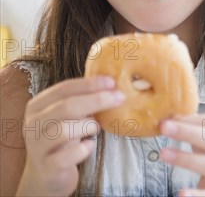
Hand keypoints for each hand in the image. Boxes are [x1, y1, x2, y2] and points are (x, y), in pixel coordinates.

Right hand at [17, 76, 123, 195]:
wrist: (47, 173)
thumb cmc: (63, 138)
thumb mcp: (69, 116)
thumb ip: (83, 100)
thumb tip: (113, 85)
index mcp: (38, 105)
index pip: (63, 88)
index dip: (89, 84)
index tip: (112, 82)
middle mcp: (33, 124)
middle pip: (65, 106)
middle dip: (96, 100)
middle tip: (119, 98)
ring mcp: (36, 146)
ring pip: (62, 130)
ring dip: (87, 126)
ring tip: (96, 127)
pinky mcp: (46, 166)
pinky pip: (64, 157)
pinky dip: (82, 150)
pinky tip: (90, 145)